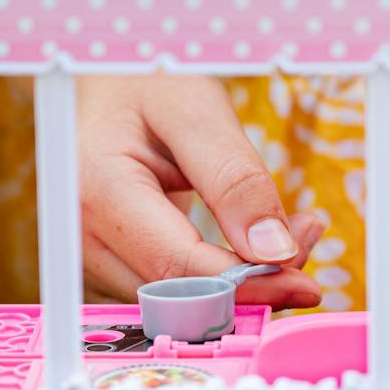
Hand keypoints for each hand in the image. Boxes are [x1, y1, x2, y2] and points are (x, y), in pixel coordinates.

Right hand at [78, 74, 323, 307]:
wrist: (101, 87)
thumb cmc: (145, 87)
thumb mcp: (196, 110)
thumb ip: (235, 180)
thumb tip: (276, 253)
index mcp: (98, 192)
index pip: (179, 268)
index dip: (247, 285)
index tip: (306, 285)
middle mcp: (83, 238)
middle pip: (179, 297)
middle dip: (251, 282)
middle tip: (306, 234)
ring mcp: (89, 258)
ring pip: (177, 303)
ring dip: (238, 281)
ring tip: (286, 229)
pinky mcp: (107, 266)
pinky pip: (169, 290)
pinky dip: (215, 276)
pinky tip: (249, 241)